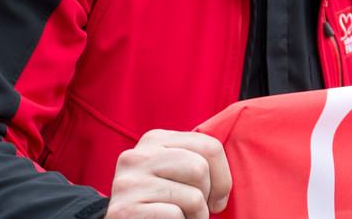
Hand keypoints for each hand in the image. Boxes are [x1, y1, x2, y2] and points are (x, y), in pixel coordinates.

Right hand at [107, 130, 231, 218]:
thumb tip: (227, 180)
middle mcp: (136, 155)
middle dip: (207, 196)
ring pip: (193, 196)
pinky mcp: (124, 210)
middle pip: (200, 168)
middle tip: (197, 211)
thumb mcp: (176, 172)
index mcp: (154, 139)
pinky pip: (175, 216)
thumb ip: (196, 160)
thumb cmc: (161, 202)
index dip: (223, 177)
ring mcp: (128, 183)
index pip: (210, 146)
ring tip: (184, 218)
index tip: (216, 198)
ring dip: (197, 215)